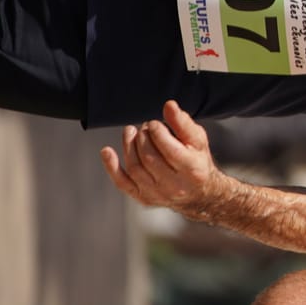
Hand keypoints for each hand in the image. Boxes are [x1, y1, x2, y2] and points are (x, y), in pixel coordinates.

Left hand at [99, 101, 223, 212]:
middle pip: (150, 158)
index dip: (158, 134)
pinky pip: (122, 183)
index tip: (154, 124)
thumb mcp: (197, 141)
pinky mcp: (143, 198)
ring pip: (135, 168)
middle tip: (144, 128)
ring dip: (128, 146)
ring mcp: (157, 194)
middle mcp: (175, 186)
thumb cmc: (197, 161)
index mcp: (193, 170)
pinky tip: (107, 151)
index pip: (171, 150)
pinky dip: (111, 166)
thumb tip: (169, 106)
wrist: (198, 192)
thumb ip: (183, 123)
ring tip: (130, 132)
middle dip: (143, 138)